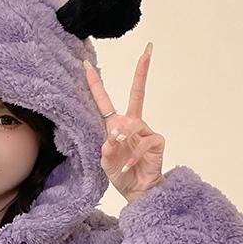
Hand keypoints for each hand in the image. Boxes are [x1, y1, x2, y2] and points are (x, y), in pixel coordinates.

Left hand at [84, 42, 165, 204]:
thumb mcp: (106, 164)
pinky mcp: (156, 141)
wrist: (137, 191)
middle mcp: (132, 124)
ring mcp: (145, 131)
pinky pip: (144, 143)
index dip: (95, 84)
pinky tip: (127, 165)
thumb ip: (106, 151)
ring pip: (134, 123)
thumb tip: (111, 138)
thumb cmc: (121, 174)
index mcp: (115, 126)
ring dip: (124, 136)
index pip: (105, 101)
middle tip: (147, 52)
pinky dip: (133, 155)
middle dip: (141, 72)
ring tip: (119, 151)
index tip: (86, 65)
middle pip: (137, 94)